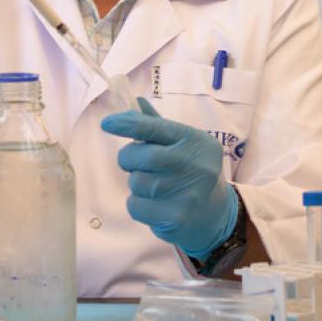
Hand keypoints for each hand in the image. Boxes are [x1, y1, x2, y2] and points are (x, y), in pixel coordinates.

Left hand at [101, 97, 238, 257]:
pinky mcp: (176, 218)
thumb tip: (135, 102)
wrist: (214, 213)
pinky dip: (138, 205)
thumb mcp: (182, 144)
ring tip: (154, 187)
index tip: (107, 124)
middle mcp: (195, 165)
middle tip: (134, 163)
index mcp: (195, 141)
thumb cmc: (191, 171)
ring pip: (136, 183)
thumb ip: (158, 126)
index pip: (156, 128)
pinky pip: (136, 206)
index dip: (129, 124)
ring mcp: (187, 194)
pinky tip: (156, 205)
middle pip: (141, 157)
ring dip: (136, 184)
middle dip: (128, 158)